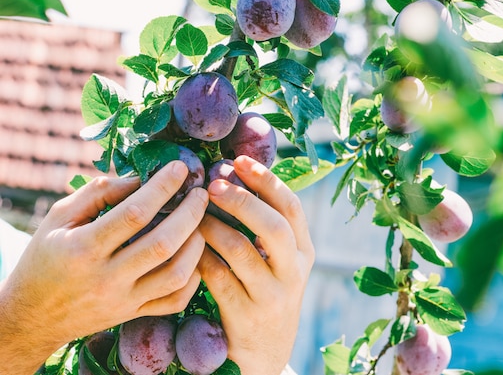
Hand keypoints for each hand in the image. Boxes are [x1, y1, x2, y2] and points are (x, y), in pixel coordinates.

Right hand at [0, 161, 208, 374]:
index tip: (180, 168)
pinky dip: (193, 277)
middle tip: (201, 192)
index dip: (162, 187)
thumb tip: (140, 177)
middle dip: (190, 213)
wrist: (31, 316)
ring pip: (175, 274)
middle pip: (162, 243)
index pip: (134, 213)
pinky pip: (175, 300)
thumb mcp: (58, 218)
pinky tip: (196, 255)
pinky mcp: (133, 315)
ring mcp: (123, 300)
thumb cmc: (45, 258)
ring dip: (196, 244)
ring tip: (201, 221)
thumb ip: (97, 194)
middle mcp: (106, 277)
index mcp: (83, 248)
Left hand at [198, 155, 314, 374]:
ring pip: (241, 250)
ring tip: (194, 215)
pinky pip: (217, 277)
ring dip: (212, 226)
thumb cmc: (265, 294)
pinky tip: (188, 246)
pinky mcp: (246, 315)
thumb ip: (265, 228)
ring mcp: (272, 296)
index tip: (240, 160)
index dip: (266, 180)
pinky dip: (200, 256)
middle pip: (272, 226)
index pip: (292, 207)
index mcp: (304, 252)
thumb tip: (234, 176)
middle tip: (213, 184)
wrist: (265, 353)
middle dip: (241, 199)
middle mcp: (294, 272)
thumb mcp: (279, 263)